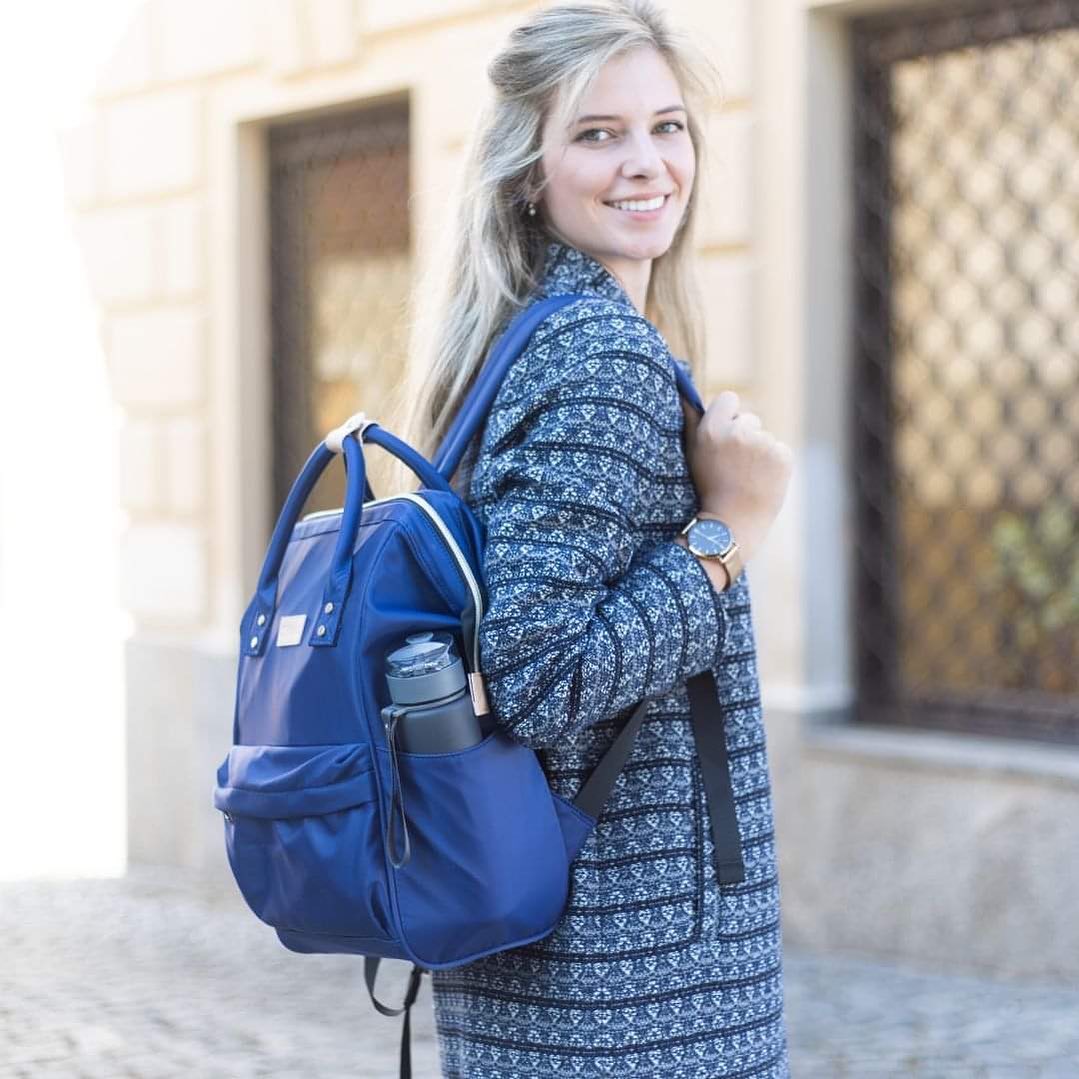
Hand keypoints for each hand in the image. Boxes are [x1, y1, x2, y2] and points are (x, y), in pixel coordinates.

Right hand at [681, 390, 792, 565]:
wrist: (731, 524)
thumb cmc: (707, 488)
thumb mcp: (693, 453)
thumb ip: (691, 421)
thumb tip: (685, 393)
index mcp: (713, 428)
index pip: (729, 399)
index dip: (728, 416)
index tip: (726, 434)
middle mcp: (739, 431)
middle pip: (749, 419)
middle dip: (744, 436)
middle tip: (735, 465)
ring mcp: (764, 443)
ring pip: (765, 438)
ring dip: (759, 452)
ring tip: (747, 477)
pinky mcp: (783, 455)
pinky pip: (779, 450)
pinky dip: (774, 464)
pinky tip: (761, 481)